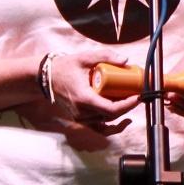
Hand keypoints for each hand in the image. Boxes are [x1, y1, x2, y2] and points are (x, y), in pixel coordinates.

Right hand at [18, 50, 139, 145]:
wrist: (45, 78)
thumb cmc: (65, 67)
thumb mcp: (85, 57)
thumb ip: (105, 56)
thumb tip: (125, 61)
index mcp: (84, 98)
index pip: (110, 109)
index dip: (127, 105)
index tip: (138, 96)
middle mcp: (82, 112)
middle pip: (111, 115)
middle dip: (128, 106)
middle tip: (138, 93)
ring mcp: (80, 117)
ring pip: (107, 121)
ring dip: (121, 112)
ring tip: (131, 99)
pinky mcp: (80, 118)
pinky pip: (99, 128)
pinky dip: (112, 126)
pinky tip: (124, 119)